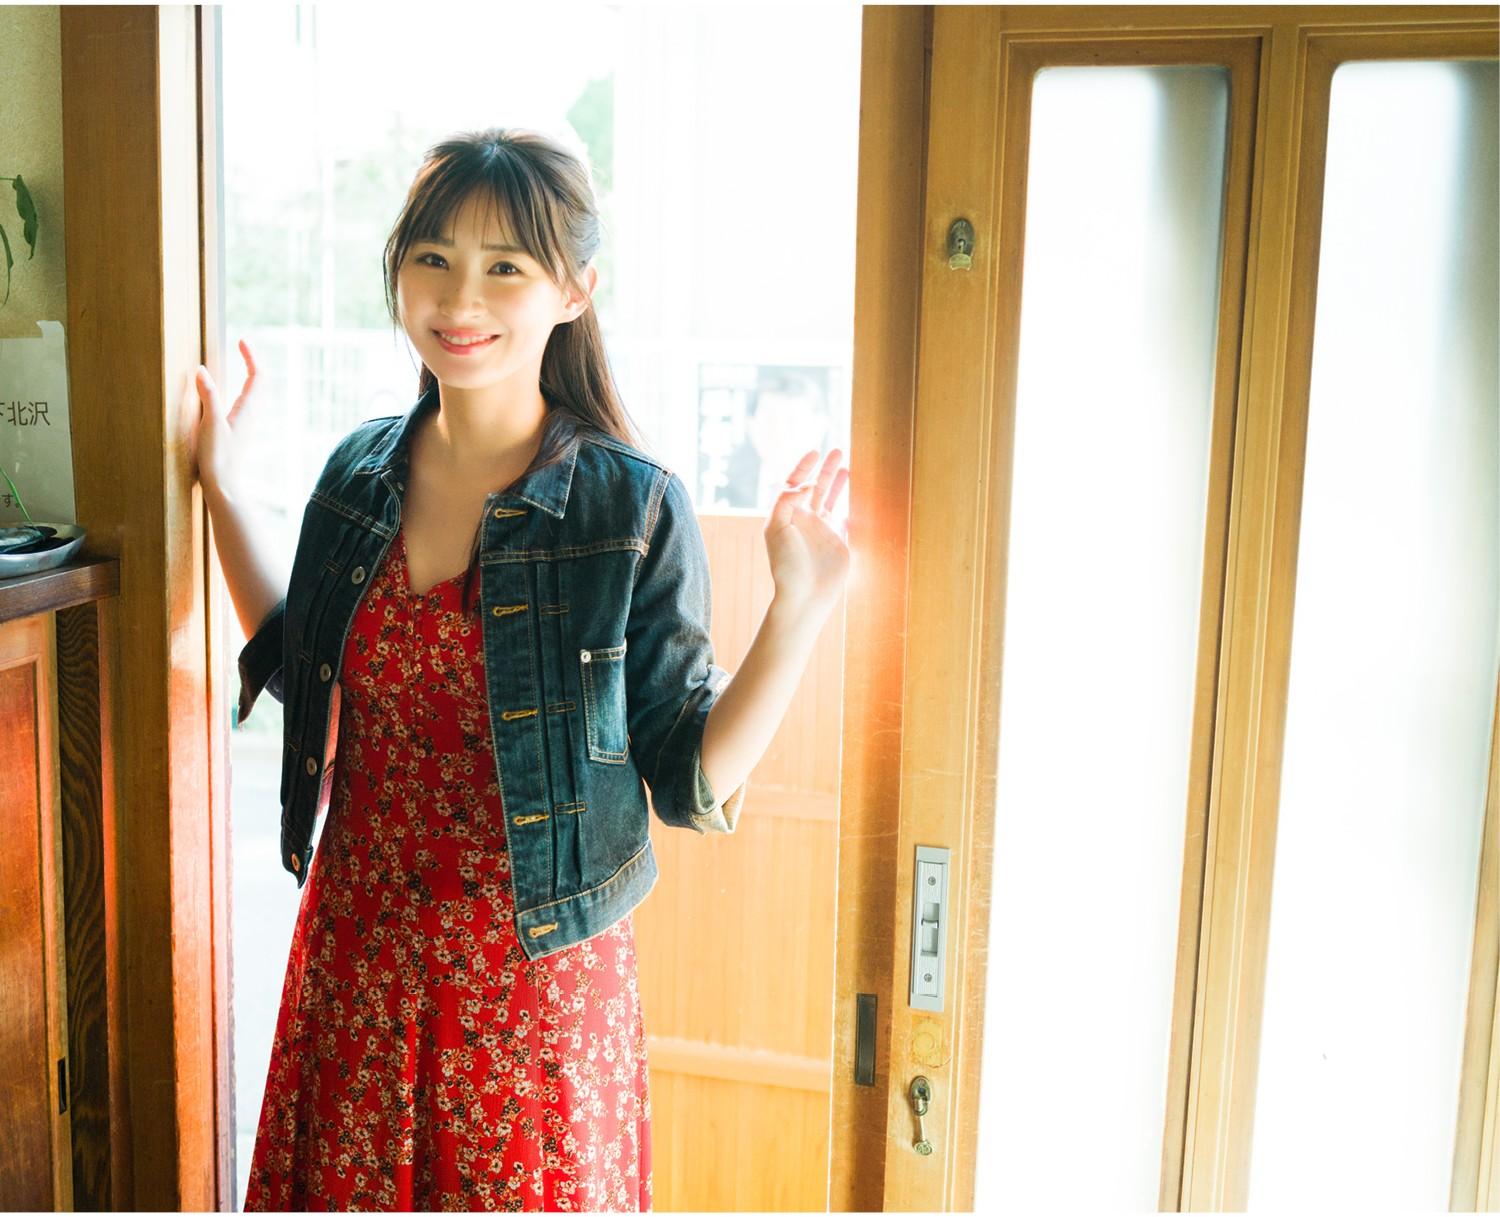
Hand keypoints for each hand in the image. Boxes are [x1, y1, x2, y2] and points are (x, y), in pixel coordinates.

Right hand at [190, 338, 258, 497]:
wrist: (224, 487)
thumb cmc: (219, 458)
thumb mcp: (210, 424)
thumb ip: (208, 396)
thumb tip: (202, 370)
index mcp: (247, 410)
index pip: (257, 376)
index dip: (251, 357)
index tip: (242, 341)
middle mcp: (250, 415)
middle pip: (258, 383)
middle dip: (251, 363)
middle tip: (242, 347)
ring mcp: (245, 425)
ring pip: (252, 395)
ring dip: (247, 377)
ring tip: (238, 363)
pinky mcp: (237, 433)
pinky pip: (242, 406)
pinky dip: (238, 392)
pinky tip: (227, 396)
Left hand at [764, 447, 850, 614]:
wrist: (805, 594)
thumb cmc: (786, 564)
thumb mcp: (776, 528)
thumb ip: (788, 500)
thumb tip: (809, 484)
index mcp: (787, 515)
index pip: (794, 484)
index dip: (803, 468)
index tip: (814, 453)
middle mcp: (805, 520)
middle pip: (815, 487)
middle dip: (825, 469)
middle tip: (836, 451)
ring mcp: (823, 530)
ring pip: (831, 499)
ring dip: (838, 482)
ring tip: (847, 465)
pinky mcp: (839, 540)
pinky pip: (846, 515)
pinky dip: (851, 503)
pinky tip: (856, 493)